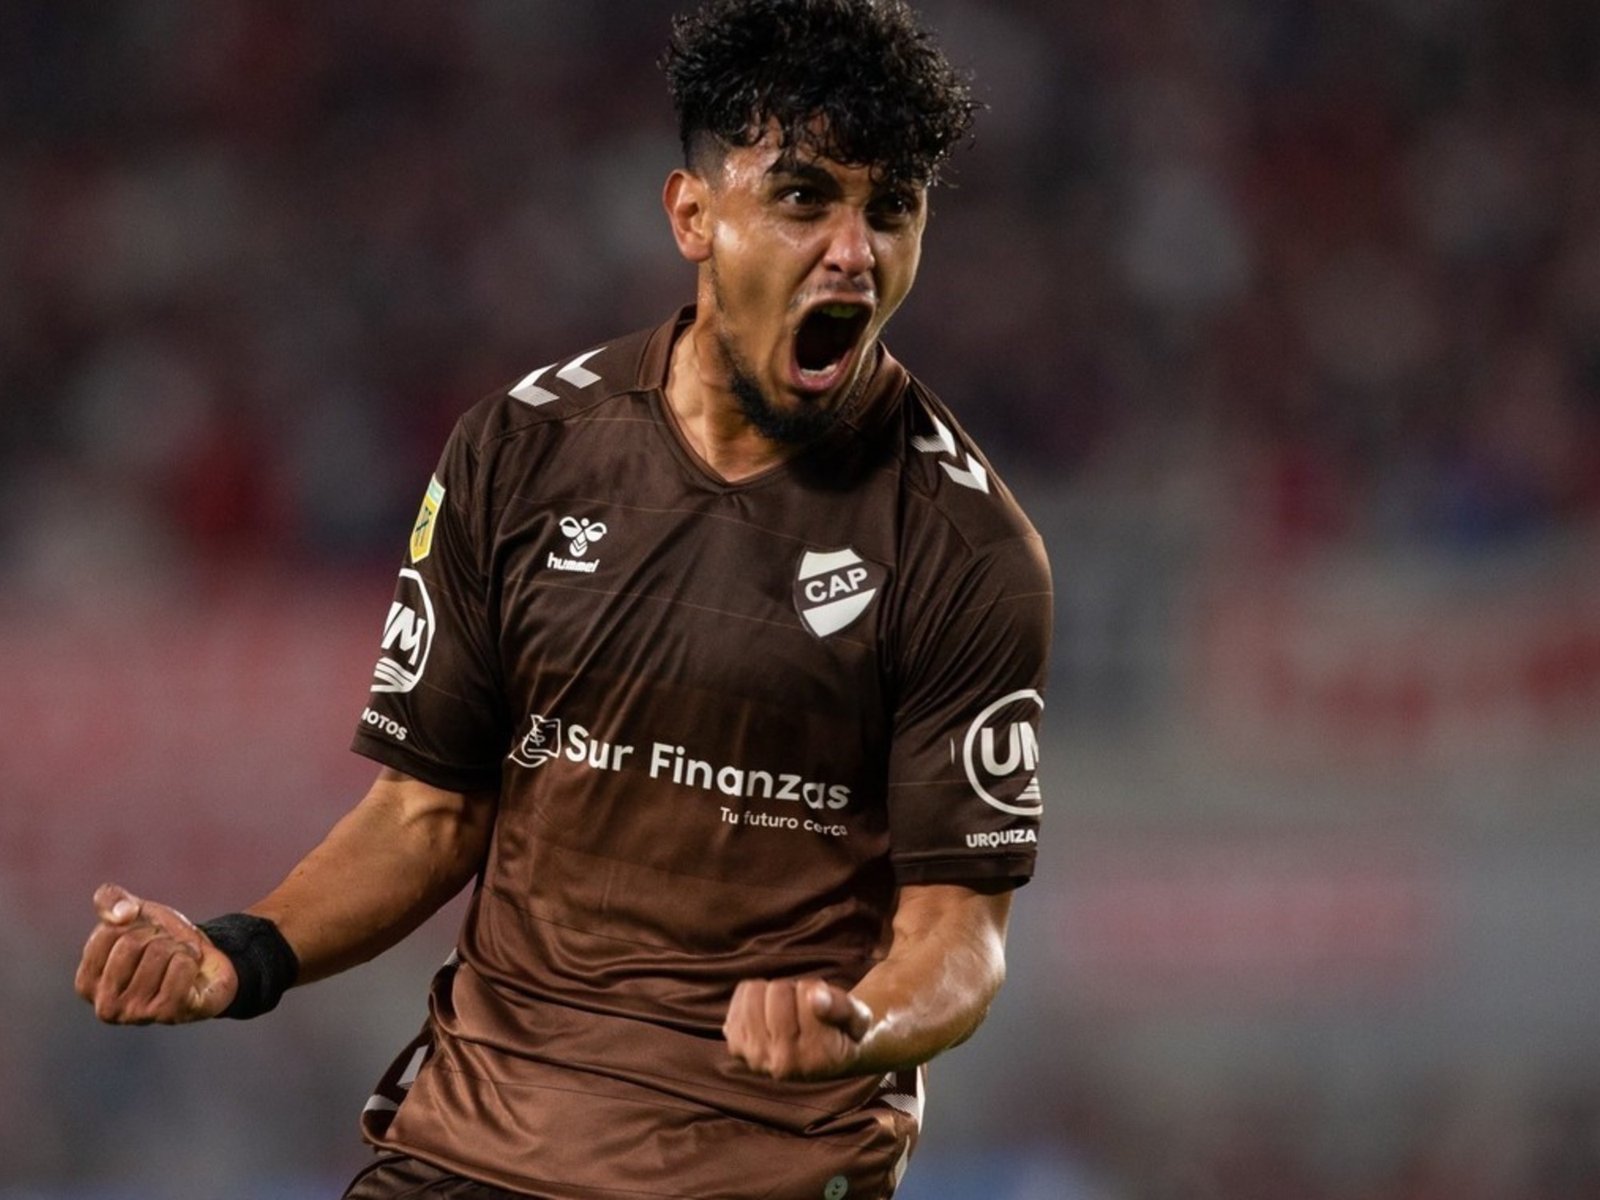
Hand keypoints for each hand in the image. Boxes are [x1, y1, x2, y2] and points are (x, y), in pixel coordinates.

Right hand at [74, 883, 237, 1023]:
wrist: (207, 965)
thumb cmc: (162, 942)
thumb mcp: (134, 913)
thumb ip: (110, 901)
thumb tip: (122, 914)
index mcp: (87, 983)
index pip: (109, 933)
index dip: (136, 924)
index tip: (145, 938)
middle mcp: (105, 1006)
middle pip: (132, 943)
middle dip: (157, 935)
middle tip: (167, 950)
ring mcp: (135, 1015)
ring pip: (160, 952)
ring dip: (178, 948)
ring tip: (179, 962)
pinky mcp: (168, 1014)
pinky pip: (181, 966)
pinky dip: (192, 959)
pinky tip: (191, 973)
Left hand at [723, 977, 873, 1080]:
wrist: (818, 1060)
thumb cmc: (843, 1033)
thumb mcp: (859, 1018)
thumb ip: (842, 1007)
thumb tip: (816, 998)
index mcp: (817, 1058)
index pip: (808, 993)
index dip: (818, 991)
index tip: (824, 1010)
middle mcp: (782, 1064)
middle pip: (778, 991)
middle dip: (795, 991)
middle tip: (805, 1011)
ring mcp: (755, 1057)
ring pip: (756, 992)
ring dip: (773, 993)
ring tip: (788, 1012)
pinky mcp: (737, 1046)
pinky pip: (742, 994)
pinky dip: (755, 995)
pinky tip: (769, 1014)